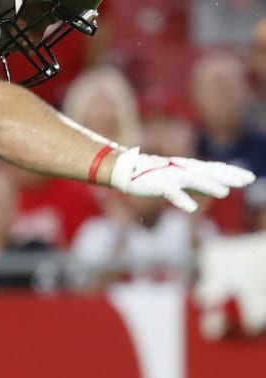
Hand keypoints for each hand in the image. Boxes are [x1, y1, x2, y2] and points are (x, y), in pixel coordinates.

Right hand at [109, 147, 251, 213]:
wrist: (127, 170)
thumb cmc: (154, 175)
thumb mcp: (182, 179)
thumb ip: (200, 184)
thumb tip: (221, 189)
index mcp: (190, 169)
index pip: (216, 170)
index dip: (233, 173)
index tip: (250, 177)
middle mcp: (184, 170)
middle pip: (211, 173)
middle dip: (229, 177)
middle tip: (248, 180)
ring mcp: (172, 176)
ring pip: (194, 180)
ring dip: (210, 186)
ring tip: (225, 192)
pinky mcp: (159, 184)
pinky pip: (172, 193)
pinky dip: (182, 200)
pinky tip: (191, 209)